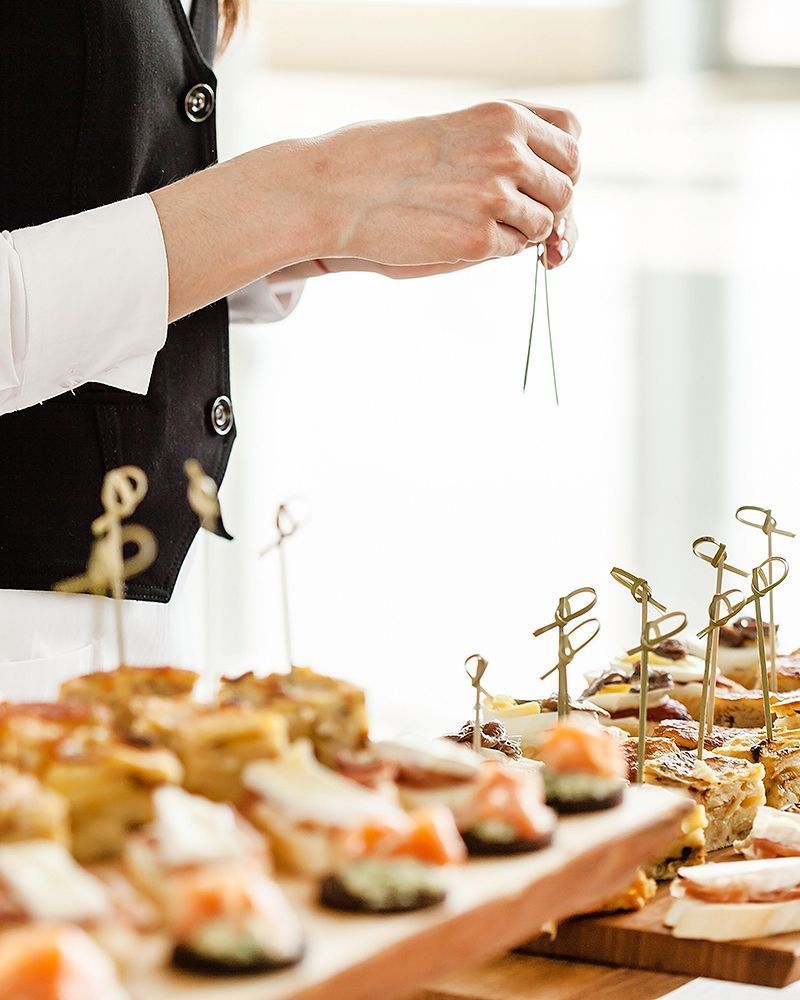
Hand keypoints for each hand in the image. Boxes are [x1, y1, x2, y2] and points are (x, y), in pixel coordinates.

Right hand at [314, 100, 579, 266]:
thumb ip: (504, 145)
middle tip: (512, 215)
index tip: (540, 183)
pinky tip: (460, 236)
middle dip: (546, 206)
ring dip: (520, 230)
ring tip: (476, 222)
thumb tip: (554, 187)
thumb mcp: (454, 129)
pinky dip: (495, 249)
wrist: (341, 189)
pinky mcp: (478, 239)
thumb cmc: (389, 159)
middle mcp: (508, 153)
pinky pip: (514, 250)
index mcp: (505, 117)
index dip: (560, 168)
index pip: (570, 142)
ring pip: (543, 224)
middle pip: (564, 188)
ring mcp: (495, 198)